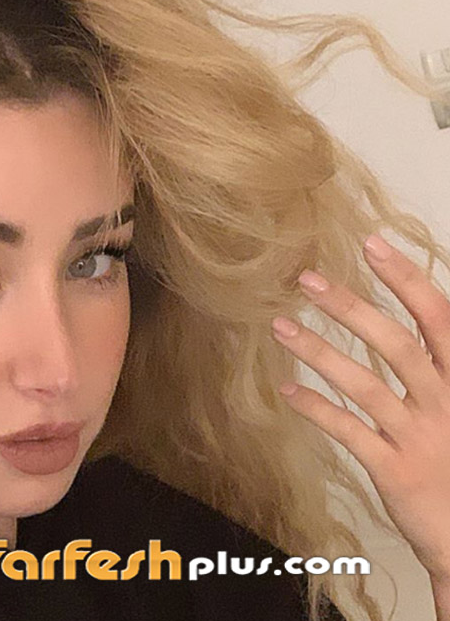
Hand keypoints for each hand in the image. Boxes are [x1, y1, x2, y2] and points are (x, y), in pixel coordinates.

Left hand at [271, 233, 449, 582]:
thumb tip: (413, 315)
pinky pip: (350, 432)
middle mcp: (443, 402)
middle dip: (351, 308)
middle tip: (307, 280)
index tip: (373, 244)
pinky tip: (287, 389)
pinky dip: (317, 409)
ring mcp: (419, 437)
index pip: (436, 318)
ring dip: (320, 352)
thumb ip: (435, 360)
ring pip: (366, 386)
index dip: (406, 279)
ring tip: (281, 326)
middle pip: (396, 345)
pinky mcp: (395, 470)